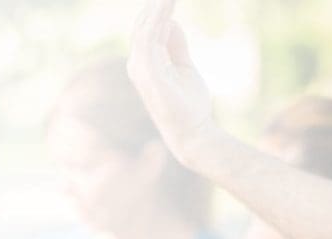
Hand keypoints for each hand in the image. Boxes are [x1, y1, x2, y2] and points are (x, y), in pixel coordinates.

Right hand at [128, 0, 221, 166]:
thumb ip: (176, 46)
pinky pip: (150, 39)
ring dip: (156, 9)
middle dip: (154, 6)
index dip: (156, 11)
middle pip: (142, 25)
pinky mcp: (149, 73)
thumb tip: (171, 22)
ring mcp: (140, 69)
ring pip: (145, 29)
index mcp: (144, 62)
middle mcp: (137, 64)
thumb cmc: (188, 104)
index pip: (146, 30)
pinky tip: (167, 7)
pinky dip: (157, 21)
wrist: (193, 133)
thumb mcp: (184, 67)